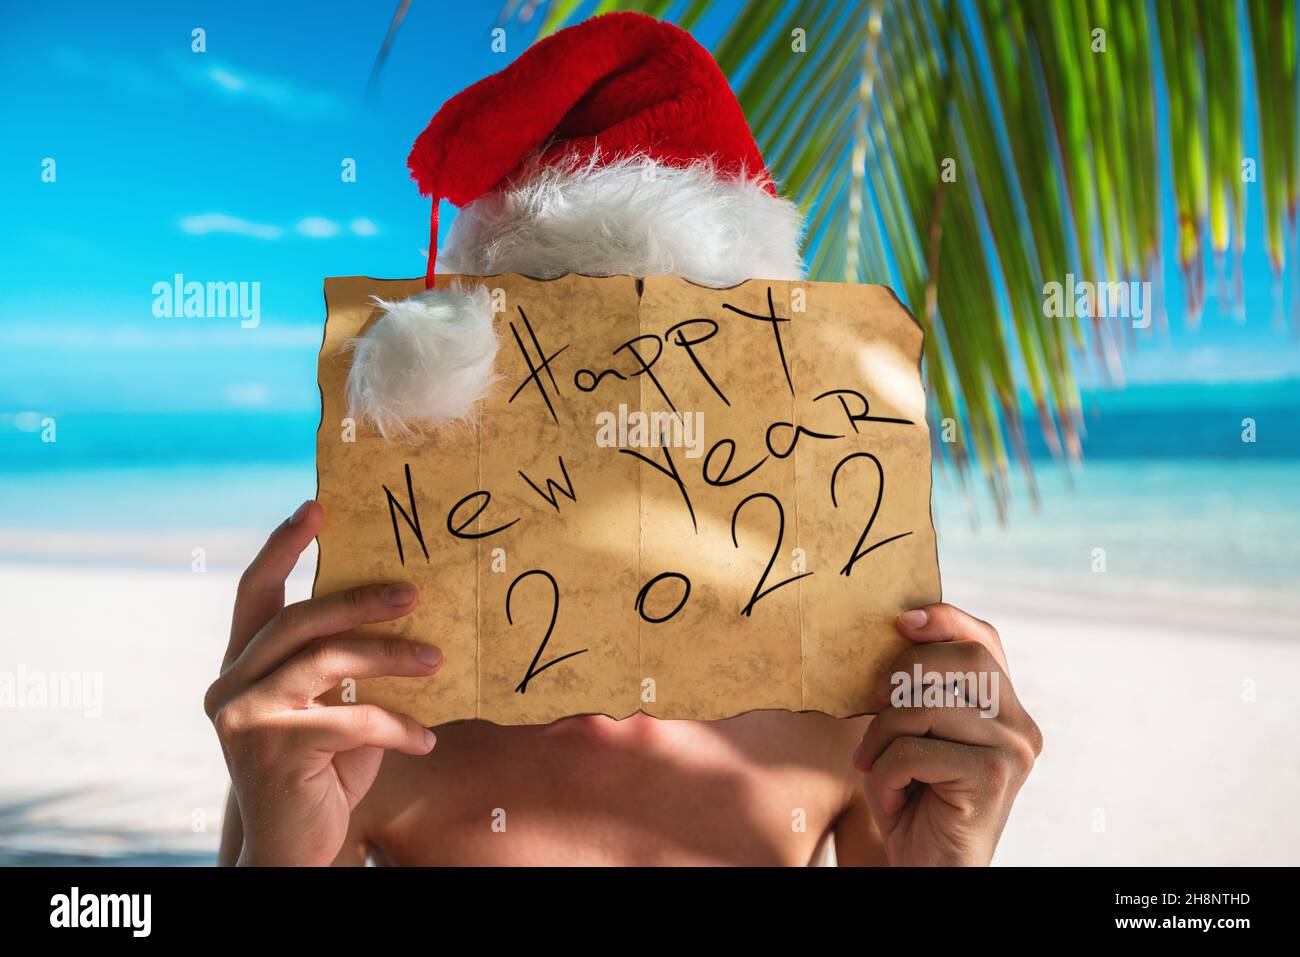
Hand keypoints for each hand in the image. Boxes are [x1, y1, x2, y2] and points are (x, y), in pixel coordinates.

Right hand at [204, 500, 440, 865]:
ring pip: (325, 661)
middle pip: (299, 620)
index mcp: (242, 665)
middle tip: (414, 592)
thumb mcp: (333, 710)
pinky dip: (396, 726)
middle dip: (359, 599)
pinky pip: (350, 721)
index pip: (254, 592)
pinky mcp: (273, 751)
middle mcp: (231, 685)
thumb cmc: (322, 772)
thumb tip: (409, 613)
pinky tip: (426, 739)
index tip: (316, 506)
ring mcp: (246, 717)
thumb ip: (345, 669)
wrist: (294, 849)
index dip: (282, 546)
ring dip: (390, 656)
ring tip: (438, 658)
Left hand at [852, 603, 1041, 865]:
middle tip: (875, 703)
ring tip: (875, 764)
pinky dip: (884, 771)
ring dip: (883, 735)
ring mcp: (1012, 752)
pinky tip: (891, 794)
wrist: (928, 867)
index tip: (901, 621)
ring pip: (926, 707)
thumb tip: (900, 629)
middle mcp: (1020, 727)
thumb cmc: (913, 797)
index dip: (946, 620)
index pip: (984, 642)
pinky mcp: (993, 778)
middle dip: (905, 673)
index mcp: (1006, 709)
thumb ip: (918, 689)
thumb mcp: (913, 734)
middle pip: (963, 660)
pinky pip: (914, 750)